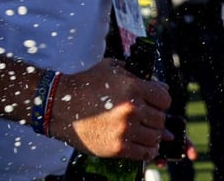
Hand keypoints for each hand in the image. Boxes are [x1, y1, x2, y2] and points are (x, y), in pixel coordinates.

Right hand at [50, 58, 171, 160]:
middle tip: (144, 118)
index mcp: (132, 87)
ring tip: (141, 131)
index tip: (154, 105)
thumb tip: (161, 86)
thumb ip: (135, 74)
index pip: (165, 99)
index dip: (160, 102)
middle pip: (160, 119)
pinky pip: (146, 153)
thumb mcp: (109, 69)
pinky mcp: (118, 147)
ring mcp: (125, 130)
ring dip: (151, 134)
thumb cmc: (83, 85)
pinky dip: (148, 150)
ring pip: (155, 137)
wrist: (58, 106)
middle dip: (153, 118)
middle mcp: (131, 109)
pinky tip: (142, 144)